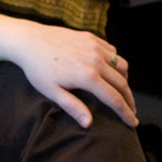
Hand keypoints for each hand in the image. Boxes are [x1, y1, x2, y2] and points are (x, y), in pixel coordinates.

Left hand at [0, 12, 136, 127]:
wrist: (28, 40)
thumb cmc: (37, 68)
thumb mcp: (52, 92)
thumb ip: (73, 107)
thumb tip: (89, 123)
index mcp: (88, 76)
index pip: (114, 99)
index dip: (126, 113)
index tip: (133, 123)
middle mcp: (96, 60)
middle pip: (122, 84)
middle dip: (129, 100)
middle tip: (131, 112)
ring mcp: (95, 46)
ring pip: (121, 65)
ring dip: (125, 80)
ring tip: (122, 92)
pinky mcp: (91, 37)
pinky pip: (112, 51)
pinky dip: (116, 62)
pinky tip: (111, 71)